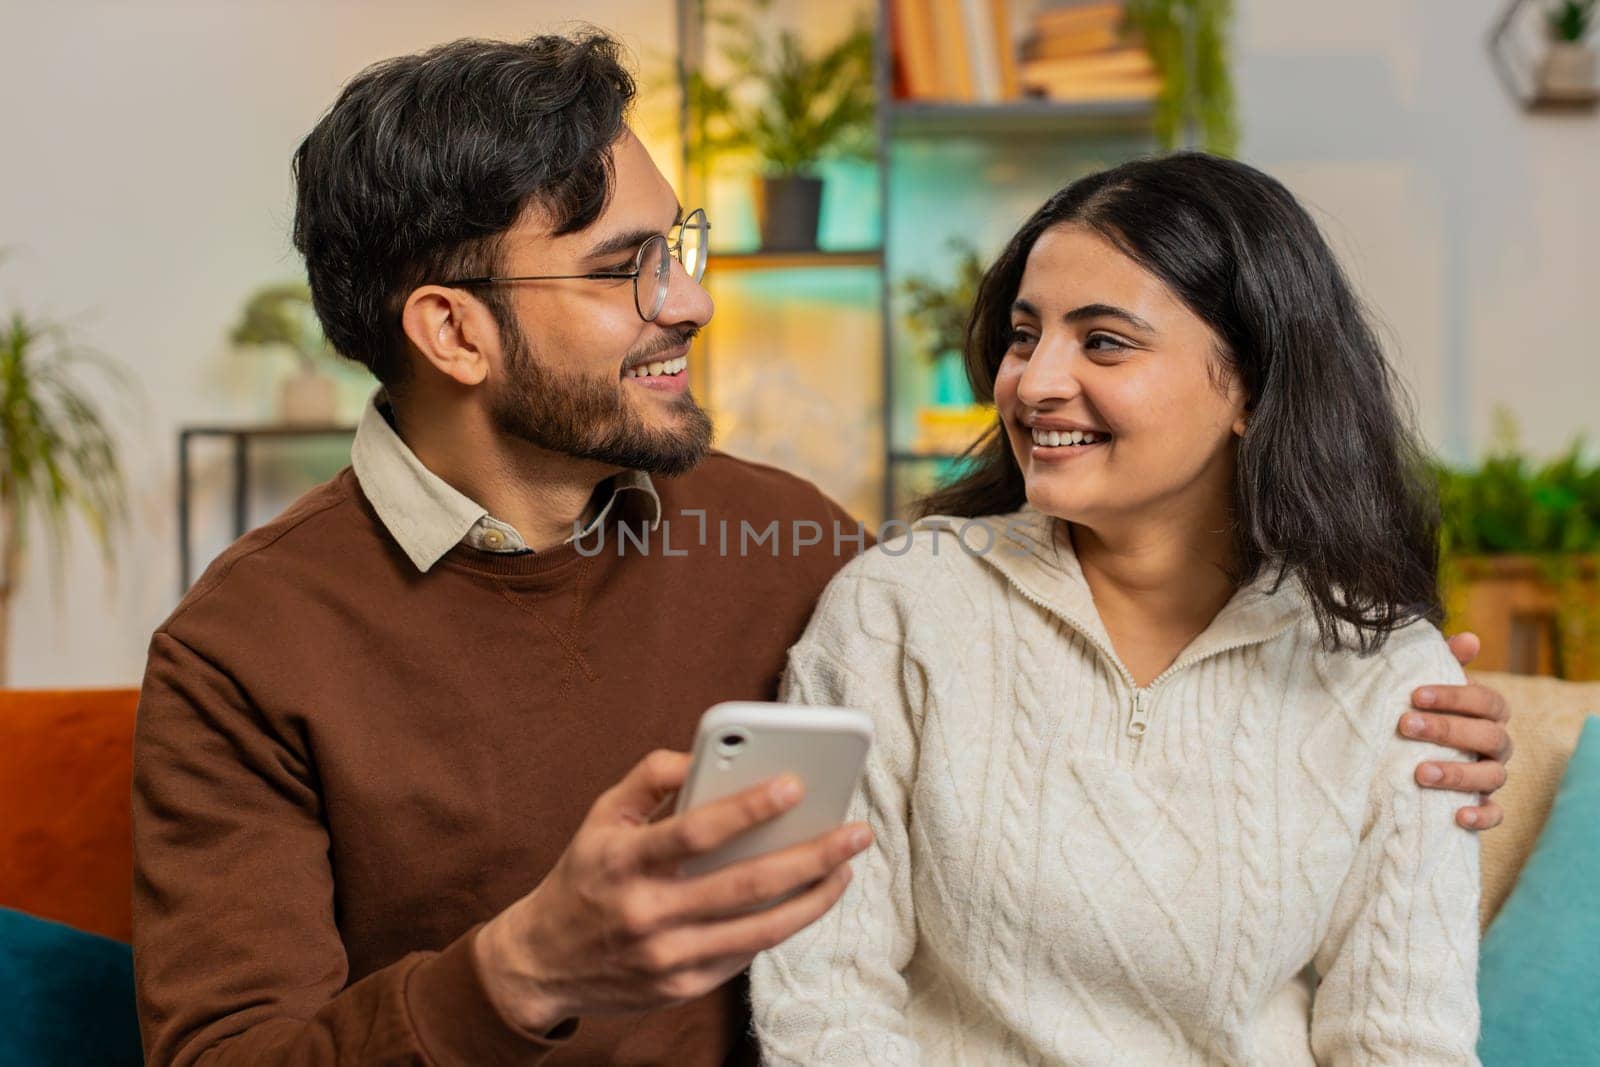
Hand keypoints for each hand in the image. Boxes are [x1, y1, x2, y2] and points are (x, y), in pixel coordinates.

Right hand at [473, 750, 871, 1034]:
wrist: (541, 964)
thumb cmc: (584, 876)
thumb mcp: (601, 814)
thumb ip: (651, 775)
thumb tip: (707, 755)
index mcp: (624, 861)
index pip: (694, 831)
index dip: (748, 807)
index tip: (795, 784)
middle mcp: (646, 913)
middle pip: (744, 885)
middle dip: (810, 856)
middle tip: (854, 832)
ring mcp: (667, 957)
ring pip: (759, 930)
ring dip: (813, 898)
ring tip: (845, 868)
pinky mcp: (682, 988)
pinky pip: (745, 955)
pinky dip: (781, 925)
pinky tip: (807, 898)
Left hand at [1397, 632, 1512, 830]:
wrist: (1408, 757)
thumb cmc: (1422, 712)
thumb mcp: (1426, 688)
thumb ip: (1444, 662)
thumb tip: (1469, 639)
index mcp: (1487, 713)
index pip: (1487, 701)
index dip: (1455, 697)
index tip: (1415, 695)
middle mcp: (1496, 744)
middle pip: (1490, 736)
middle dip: (1447, 730)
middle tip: (1405, 725)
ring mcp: (1491, 776)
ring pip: (1492, 776)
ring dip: (1458, 773)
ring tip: (1420, 773)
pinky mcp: (1482, 806)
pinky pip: (1495, 815)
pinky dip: (1481, 816)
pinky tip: (1458, 815)